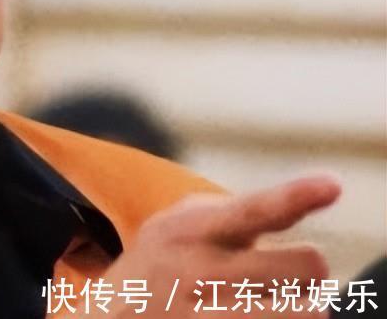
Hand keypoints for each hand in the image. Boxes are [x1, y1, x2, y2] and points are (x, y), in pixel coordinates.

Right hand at [95, 174, 341, 317]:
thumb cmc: (160, 267)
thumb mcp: (178, 226)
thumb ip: (234, 212)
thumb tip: (310, 195)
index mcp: (190, 230)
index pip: (251, 211)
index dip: (295, 197)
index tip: (331, 186)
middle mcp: (199, 272)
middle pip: (309, 265)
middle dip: (304, 272)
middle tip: (275, 278)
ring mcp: (207, 316)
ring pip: (308, 311)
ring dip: (298, 307)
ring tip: (265, 304)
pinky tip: (248, 317)